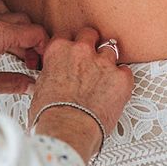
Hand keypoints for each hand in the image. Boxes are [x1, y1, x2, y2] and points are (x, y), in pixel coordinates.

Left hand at [0, 0, 48, 98]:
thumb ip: (13, 83)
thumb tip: (31, 85)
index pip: (34, 32)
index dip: (44, 46)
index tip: (43, 60)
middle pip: (24, 20)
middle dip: (32, 39)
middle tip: (31, 60)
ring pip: (7, 10)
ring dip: (16, 26)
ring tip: (15, 47)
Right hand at [29, 28, 133, 163]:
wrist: (68, 130)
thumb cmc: (51, 115)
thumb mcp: (40, 88)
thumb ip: (50, 74)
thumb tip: (50, 79)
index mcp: (59, 50)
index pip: (66, 35)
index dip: (70, 45)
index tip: (72, 54)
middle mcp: (82, 51)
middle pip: (90, 34)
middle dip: (91, 44)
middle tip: (90, 60)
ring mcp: (103, 62)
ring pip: (110, 50)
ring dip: (107, 62)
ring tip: (104, 78)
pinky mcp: (121, 78)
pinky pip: (126, 71)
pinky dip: (122, 79)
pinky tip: (115, 90)